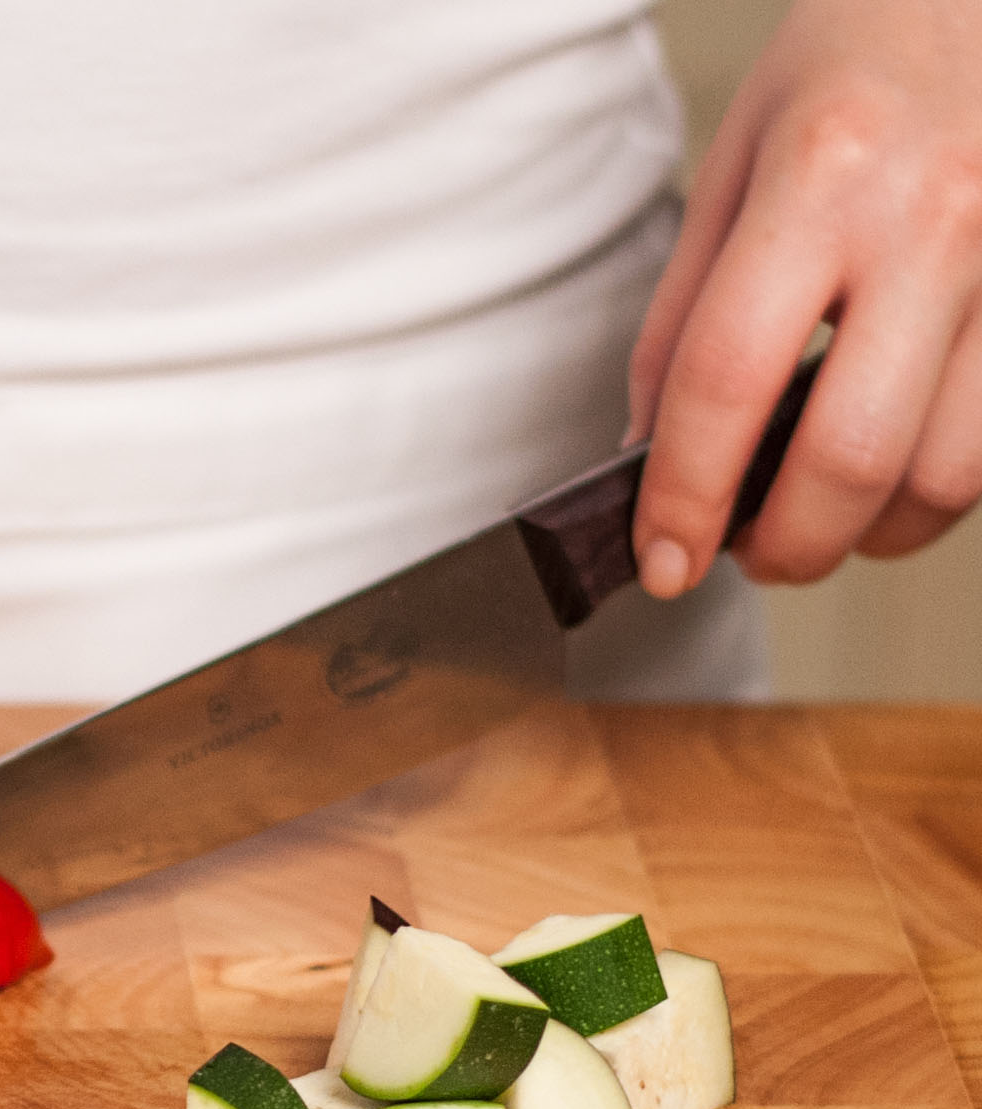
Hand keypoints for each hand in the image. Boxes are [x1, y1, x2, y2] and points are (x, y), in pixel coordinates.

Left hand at [627, 0, 981, 594]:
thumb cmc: (857, 64)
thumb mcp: (734, 161)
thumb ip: (683, 316)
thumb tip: (649, 453)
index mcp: (826, 174)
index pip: (727, 382)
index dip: (682, 497)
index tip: (660, 558)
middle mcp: (938, 220)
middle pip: (849, 458)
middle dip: (780, 546)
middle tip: (742, 554)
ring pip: (946, 477)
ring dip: (867, 535)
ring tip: (818, 517)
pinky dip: (935, 489)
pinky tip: (892, 467)